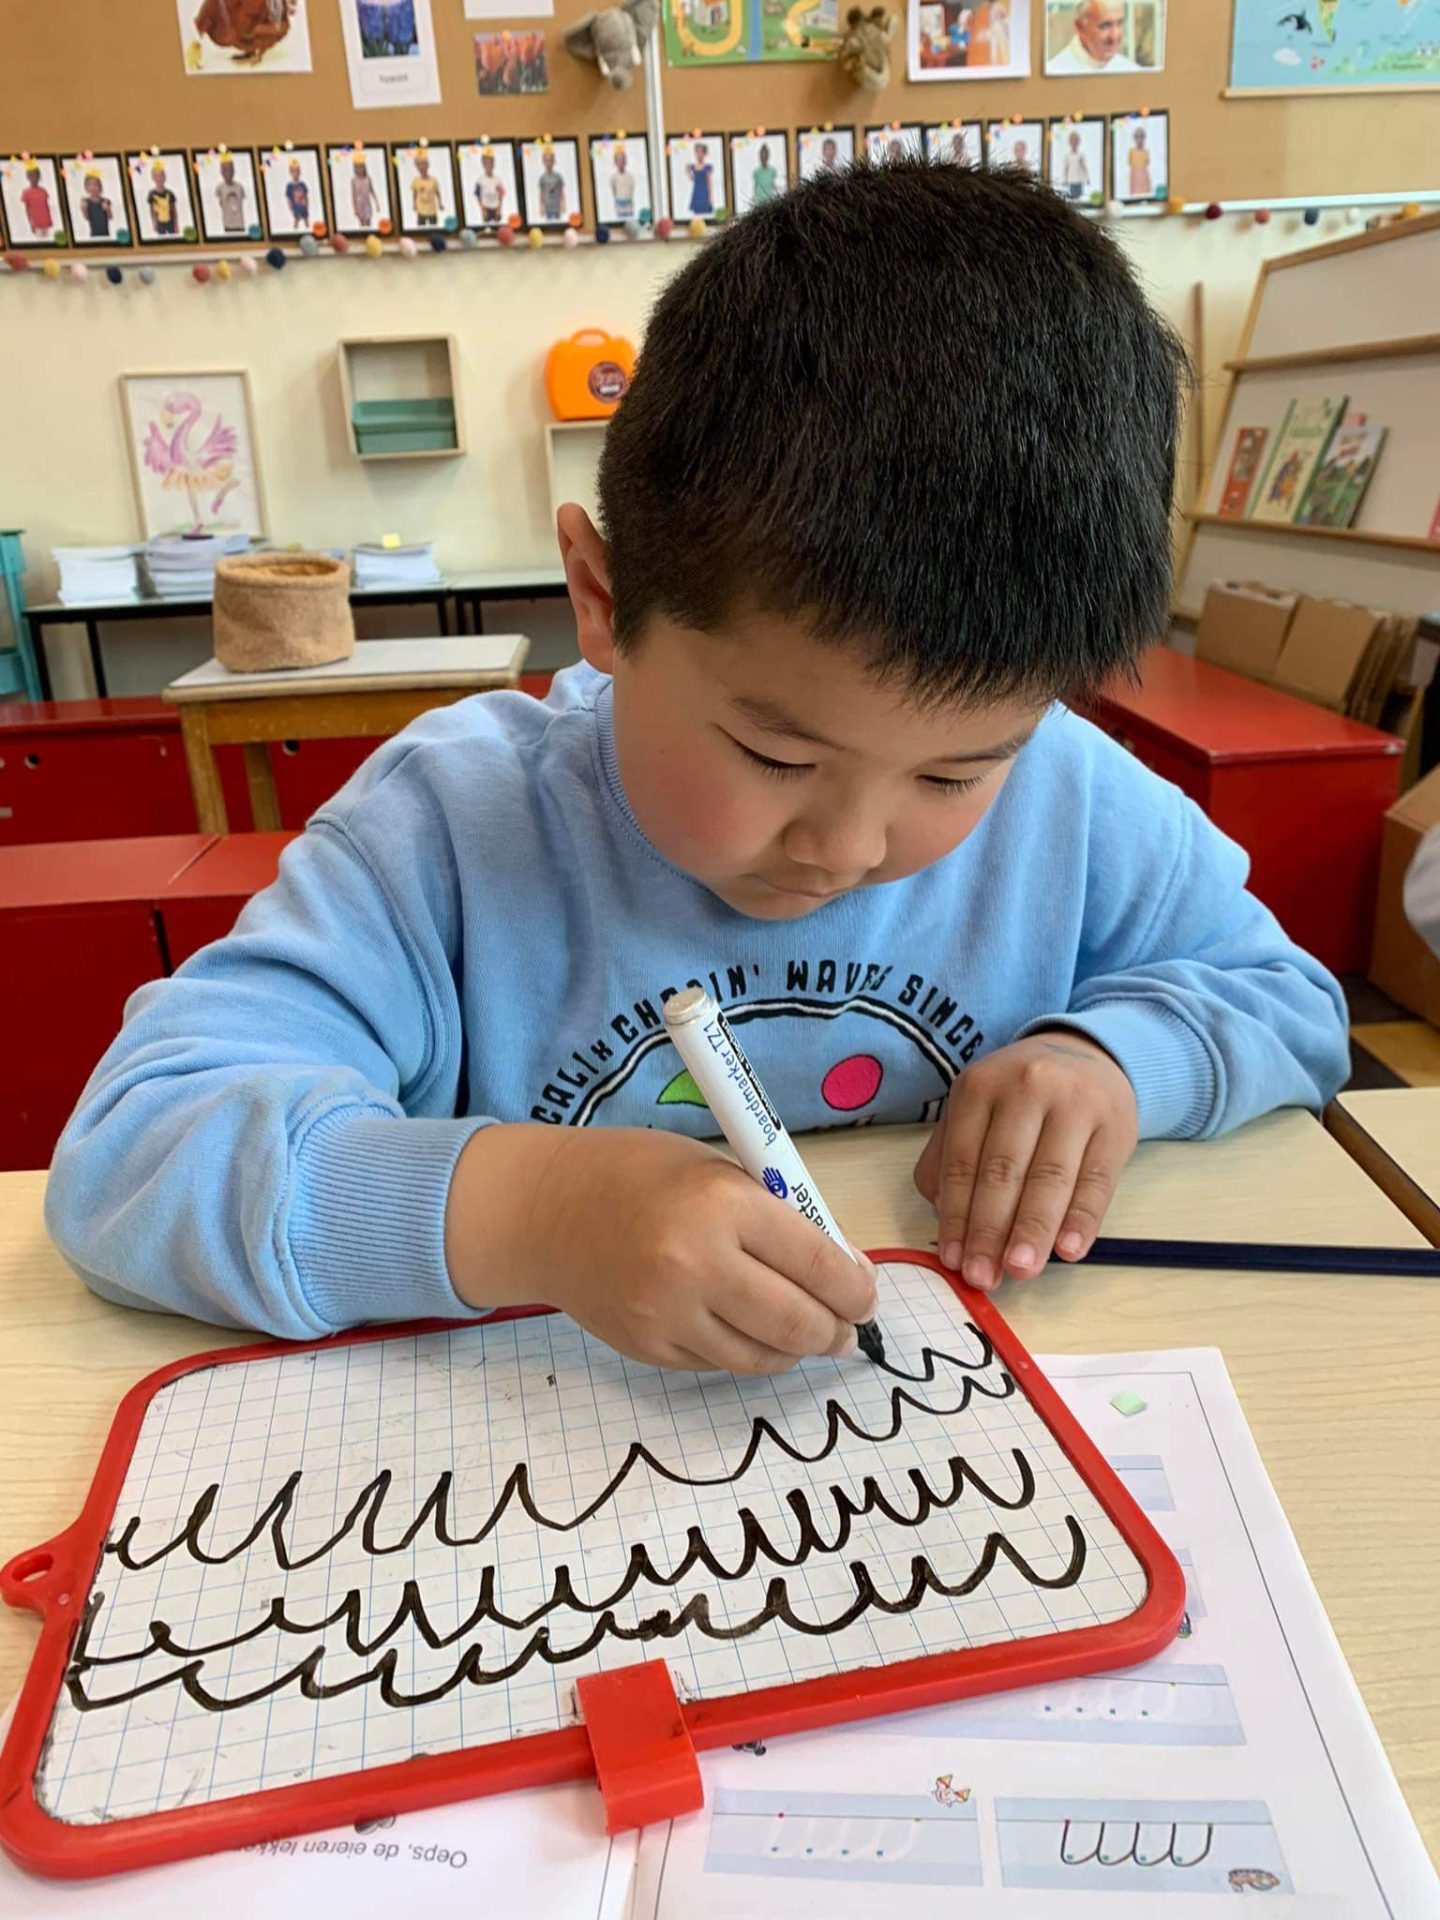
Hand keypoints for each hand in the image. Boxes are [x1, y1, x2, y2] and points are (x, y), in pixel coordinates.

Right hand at [445, 1124, 877, 1373]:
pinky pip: (720, 1364)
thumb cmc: (640, 1173)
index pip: (818, 1262)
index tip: (866, 1295)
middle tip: (846, 1328)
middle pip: (798, 1322)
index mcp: (723, 1202)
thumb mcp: (715, 1169)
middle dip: (836, 1330)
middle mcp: (697, 1263)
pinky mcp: (649, 1348)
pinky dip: (746, 1352)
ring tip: (805, 1335)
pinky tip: (748, 1331)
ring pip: (763, 1356)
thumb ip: (775, 1217)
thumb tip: (839, 1272)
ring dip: (796, 1350)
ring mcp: (669, 1314)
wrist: (544, 1208)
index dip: (856, 1288)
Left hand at [913, 1031, 1137, 1290]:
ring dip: (1032, 1231)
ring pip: (1049, 1177)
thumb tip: (944, 1218)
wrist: (1087, 1056)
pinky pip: (1097, 1180)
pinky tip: (1069, 1250)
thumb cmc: (1019, 1096)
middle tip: (983, 1277)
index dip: (957, 1216)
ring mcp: (1075, 1104)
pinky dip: (1082, 1218)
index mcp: (980, 1086)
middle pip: (1004, 1171)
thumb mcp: (976, 1107)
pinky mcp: (1115, 1125)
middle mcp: (1026, 1089)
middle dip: (990, 1231)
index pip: (963, 1162)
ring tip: (1020, 1270)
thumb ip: (951, 1155)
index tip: (954, 1260)